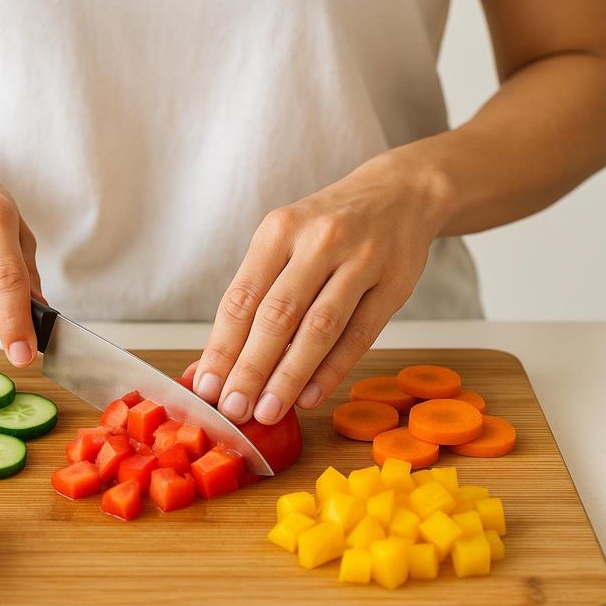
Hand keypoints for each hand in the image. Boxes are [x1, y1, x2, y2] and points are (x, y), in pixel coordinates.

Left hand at [193, 156, 447, 423]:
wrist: (399, 194)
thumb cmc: (327, 228)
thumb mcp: (285, 241)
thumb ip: (255, 294)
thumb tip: (215, 362)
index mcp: (279, 229)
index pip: (242, 297)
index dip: (222, 346)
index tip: (207, 386)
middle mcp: (318, 240)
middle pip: (277, 315)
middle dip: (251, 369)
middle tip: (233, 409)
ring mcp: (361, 261)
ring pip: (319, 328)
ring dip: (289, 377)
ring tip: (267, 411)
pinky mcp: (394, 284)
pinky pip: (359, 336)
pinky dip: (331, 371)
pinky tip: (309, 397)